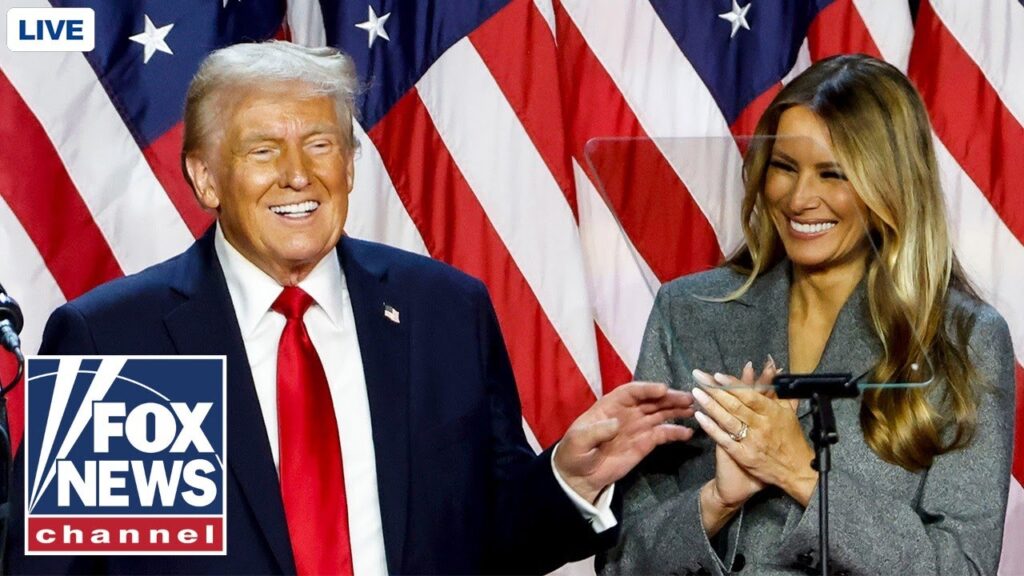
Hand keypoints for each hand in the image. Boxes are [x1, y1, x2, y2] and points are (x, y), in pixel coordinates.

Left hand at [554, 381, 694, 502]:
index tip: (663, 389)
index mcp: (610, 406)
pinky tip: (687, 433)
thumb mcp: (579, 441)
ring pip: (660, 414)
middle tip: (688, 398)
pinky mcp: (644, 444)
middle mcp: (627, 413)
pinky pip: (662, 434)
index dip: (647, 389)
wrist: (579, 476)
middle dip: (669, 397)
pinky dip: (675, 432)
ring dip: (676, 410)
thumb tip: (617, 424)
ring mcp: (637, 427)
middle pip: (651, 400)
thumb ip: (596, 431)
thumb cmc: (574, 453)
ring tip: (693, 409)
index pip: (631, 392)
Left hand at [691, 360, 817, 505]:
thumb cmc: (792, 440)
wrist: (796, 471)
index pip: (749, 395)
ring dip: (710, 405)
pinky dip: (711, 427)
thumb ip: (780, 393)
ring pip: (728, 419)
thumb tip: (776, 370)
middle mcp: (761, 425)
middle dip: (715, 389)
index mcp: (773, 413)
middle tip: (699, 377)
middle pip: (735, 404)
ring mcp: (751, 441)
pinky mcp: (743, 455)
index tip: (717, 375)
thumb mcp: (790, 414)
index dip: (733, 384)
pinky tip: (699, 417)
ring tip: (696, 392)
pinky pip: (724, 439)